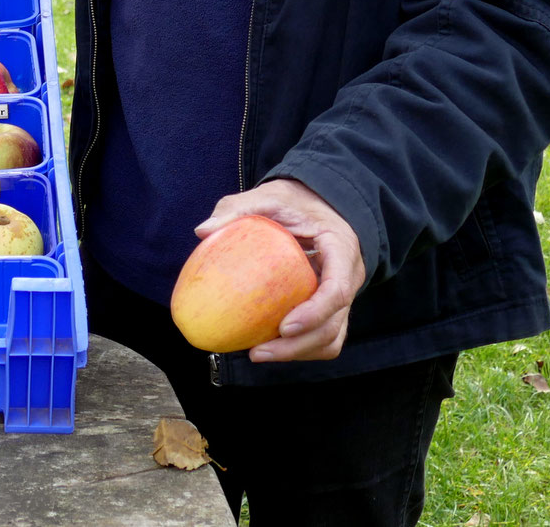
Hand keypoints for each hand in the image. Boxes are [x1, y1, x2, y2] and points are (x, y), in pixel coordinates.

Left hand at [196, 179, 365, 362]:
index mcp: (341, 249)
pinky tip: (264, 345)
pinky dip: (296, 348)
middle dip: (298, 346)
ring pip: (330, 338)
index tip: (284, 326)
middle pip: (333, 325)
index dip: (315, 313)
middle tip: (259, 351)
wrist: (317, 204)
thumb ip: (238, 208)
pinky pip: (319, 337)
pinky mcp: (327, 308)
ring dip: (297, 353)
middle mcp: (347, 278)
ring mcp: (340, 297)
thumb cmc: (294, 201)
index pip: (338, 290)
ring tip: (257, 353)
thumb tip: (202, 231)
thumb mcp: (269, 196)